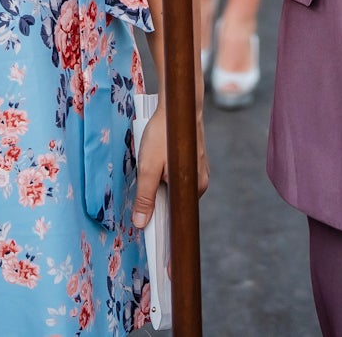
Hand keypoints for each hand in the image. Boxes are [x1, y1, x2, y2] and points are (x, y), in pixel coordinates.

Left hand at [130, 95, 208, 230]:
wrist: (178, 106)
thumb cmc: (164, 135)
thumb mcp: (148, 167)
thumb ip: (145, 197)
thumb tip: (141, 223)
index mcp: (194, 188)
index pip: (176, 216)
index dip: (160, 224)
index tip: (149, 235)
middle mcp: (200, 182)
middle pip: (174, 201)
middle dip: (158, 199)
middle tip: (146, 181)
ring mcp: (199, 171)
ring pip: (175, 187)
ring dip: (161, 183)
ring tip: (153, 165)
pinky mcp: (194, 161)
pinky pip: (177, 175)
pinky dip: (165, 173)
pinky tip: (158, 160)